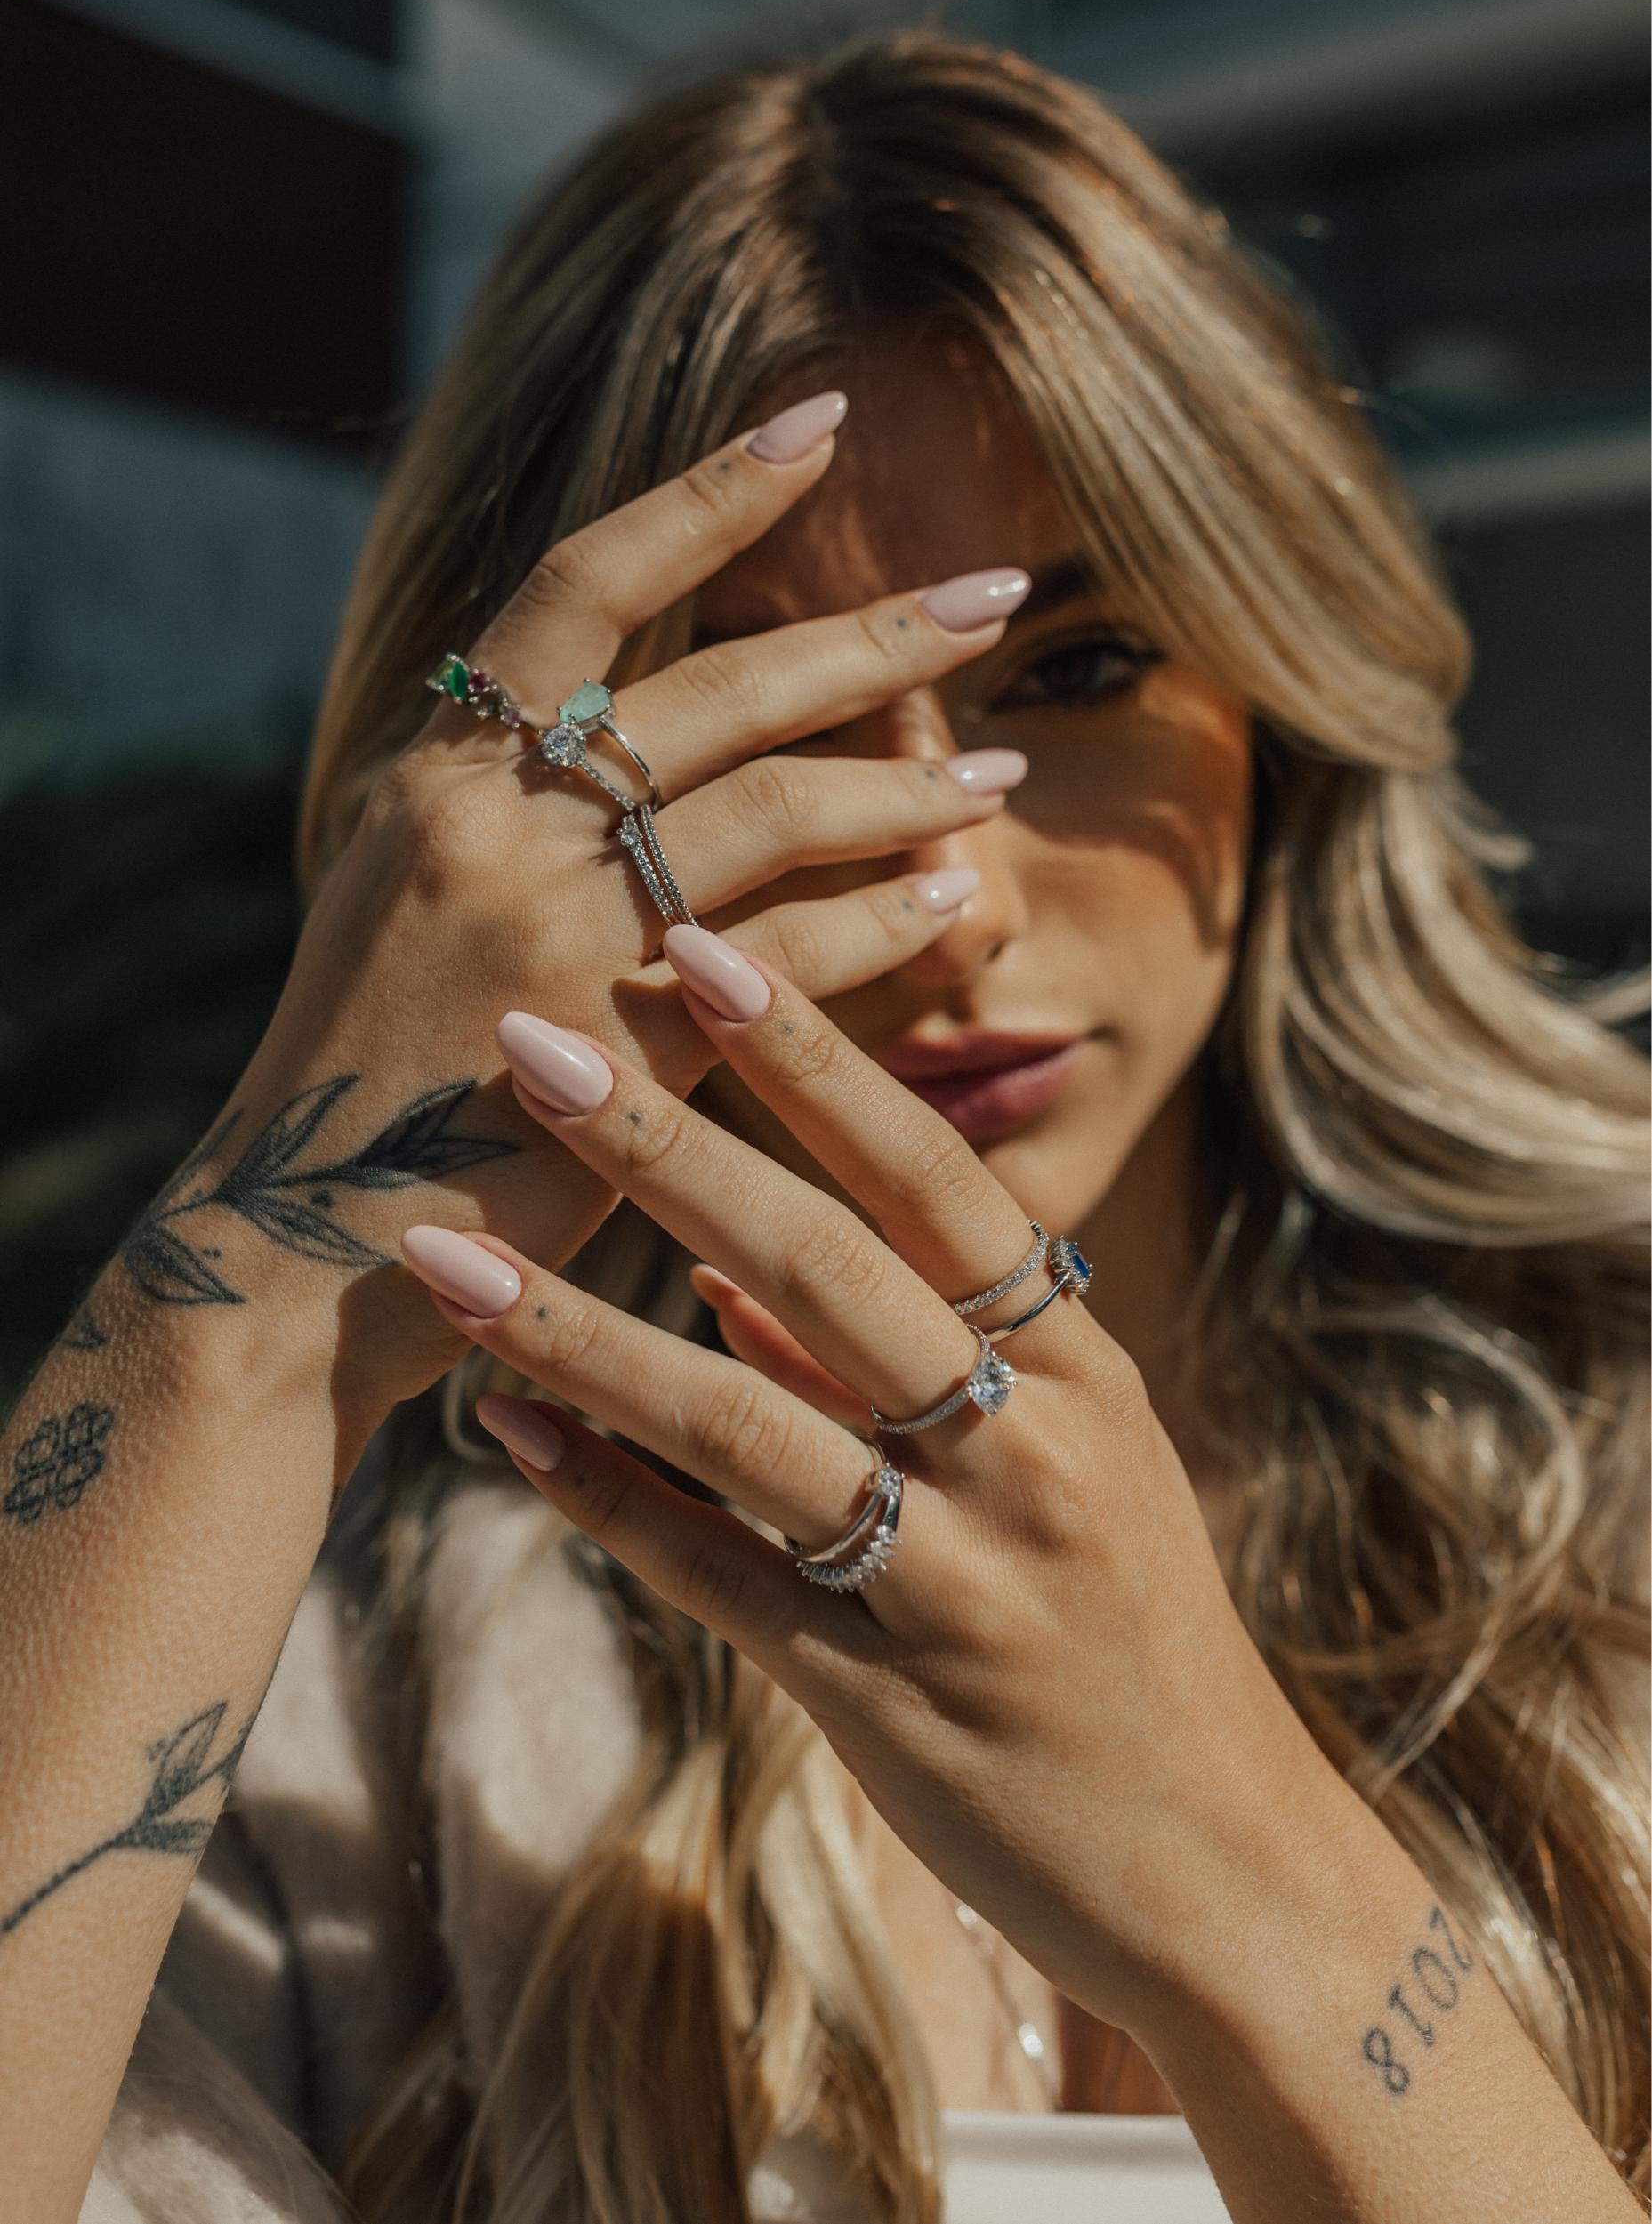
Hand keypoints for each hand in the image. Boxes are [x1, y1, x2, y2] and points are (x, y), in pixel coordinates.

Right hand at [134, 397, 1030, 1435]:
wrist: (294, 1251)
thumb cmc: (372, 1071)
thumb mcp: (410, 893)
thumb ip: (517, 808)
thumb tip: (658, 736)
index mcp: (434, 772)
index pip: (581, 585)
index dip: (705, 496)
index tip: (815, 427)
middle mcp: (486, 825)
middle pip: (718, 687)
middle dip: (876, 639)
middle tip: (997, 594)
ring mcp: (547, 933)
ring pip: (769, 811)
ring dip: (903, 786)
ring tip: (1001, 772)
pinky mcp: (612, 1051)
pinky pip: (785, 960)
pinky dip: (878, 926)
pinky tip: (948, 904)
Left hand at [395, 936, 1360, 2044]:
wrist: (1227, 1864)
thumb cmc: (1136, 1638)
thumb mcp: (1073, 1467)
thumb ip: (920, 1365)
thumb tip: (732, 1282)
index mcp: (1080, 1369)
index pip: (933, 1176)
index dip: (817, 1057)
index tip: (701, 943)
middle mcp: (1031, 1455)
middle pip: (829, 1267)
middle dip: (670, 1142)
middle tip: (530, 1042)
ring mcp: (961, 1581)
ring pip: (748, 1425)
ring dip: (584, 1329)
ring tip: (442, 1256)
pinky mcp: (888, 1702)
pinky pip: (719, 1583)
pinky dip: (607, 1503)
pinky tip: (499, 1433)